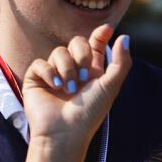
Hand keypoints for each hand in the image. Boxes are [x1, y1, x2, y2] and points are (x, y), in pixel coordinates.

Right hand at [22, 26, 131, 158]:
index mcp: (92, 72)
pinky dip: (49, 73)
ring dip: (67, 69)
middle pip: (77, 42)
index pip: (95, 45)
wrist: (65, 132)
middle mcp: (73, 70)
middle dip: (82, 55)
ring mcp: (54, 74)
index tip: (106, 29)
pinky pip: (40, 63)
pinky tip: (55, 87)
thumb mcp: (111, 86)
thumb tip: (125, 37)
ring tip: (69, 90)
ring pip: (59, 51)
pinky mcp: (36, 79)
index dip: (100, 35)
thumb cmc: (90, 112)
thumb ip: (120, 62)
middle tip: (85, 76)